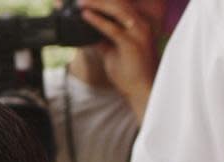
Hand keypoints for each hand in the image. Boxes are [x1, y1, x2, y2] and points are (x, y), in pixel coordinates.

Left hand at [77, 0, 158, 118]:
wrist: (142, 89)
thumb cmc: (130, 71)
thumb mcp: (112, 50)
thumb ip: (102, 39)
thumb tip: (86, 32)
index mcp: (137, 23)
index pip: (120, 4)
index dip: (103, 0)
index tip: (85, 0)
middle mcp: (140, 24)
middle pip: (120, 1)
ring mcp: (138, 33)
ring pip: (118, 9)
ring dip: (98, 3)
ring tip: (81, 2)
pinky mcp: (132, 44)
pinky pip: (113, 29)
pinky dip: (98, 20)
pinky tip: (85, 15)